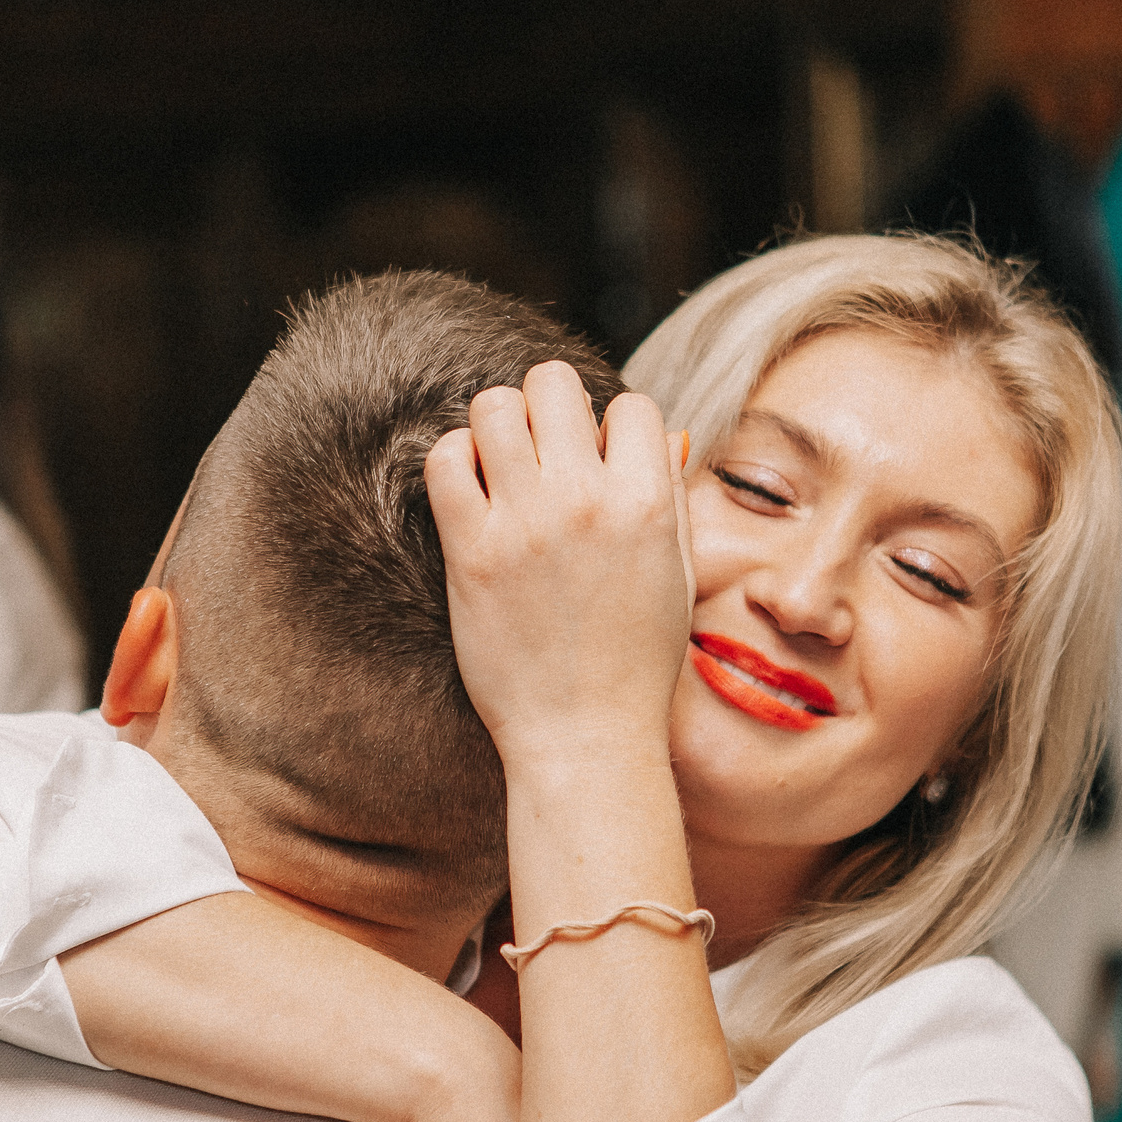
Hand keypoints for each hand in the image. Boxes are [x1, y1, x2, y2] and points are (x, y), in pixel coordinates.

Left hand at [425, 361, 691, 773]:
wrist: (584, 738)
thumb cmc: (635, 663)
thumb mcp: (677, 575)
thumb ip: (667, 496)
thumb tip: (661, 432)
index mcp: (647, 503)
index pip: (631, 405)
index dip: (615, 430)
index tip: (601, 467)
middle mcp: (586, 500)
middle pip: (553, 383)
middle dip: (550, 409)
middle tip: (545, 455)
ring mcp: (525, 523)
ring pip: (493, 407)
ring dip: (497, 428)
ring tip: (503, 469)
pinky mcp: (471, 551)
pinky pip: (444, 461)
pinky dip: (453, 463)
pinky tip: (471, 496)